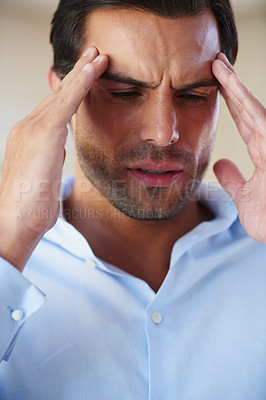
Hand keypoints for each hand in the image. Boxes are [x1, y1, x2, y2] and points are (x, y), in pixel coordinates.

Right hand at [0, 47, 107, 270]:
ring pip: (62, 94)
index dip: (69, 92)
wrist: (16, 222)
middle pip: (57, 96)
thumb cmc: (31, 208)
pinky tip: (93, 70)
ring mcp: (32, 128)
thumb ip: (51, 157)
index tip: (84, 77)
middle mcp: (27, 127)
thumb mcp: (44, 176)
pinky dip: (81, 84)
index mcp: (29, 138)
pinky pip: (66, 102)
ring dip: (82, 73)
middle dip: (76, 75)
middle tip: (92, 55)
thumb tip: (60, 149)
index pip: (52, 109)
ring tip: (97, 56)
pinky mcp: (42, 133)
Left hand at [212, 53, 265, 243]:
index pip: (244, 121)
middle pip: (246, 108)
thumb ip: (233, 179)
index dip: (230, 104)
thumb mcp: (244, 197)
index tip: (215, 87)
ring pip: (251, 106)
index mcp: (263, 153)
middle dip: (230, 86)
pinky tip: (230, 81)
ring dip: (234, 84)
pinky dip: (244, 99)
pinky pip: (258, 118)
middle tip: (214, 63)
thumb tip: (220, 163)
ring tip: (217, 63)